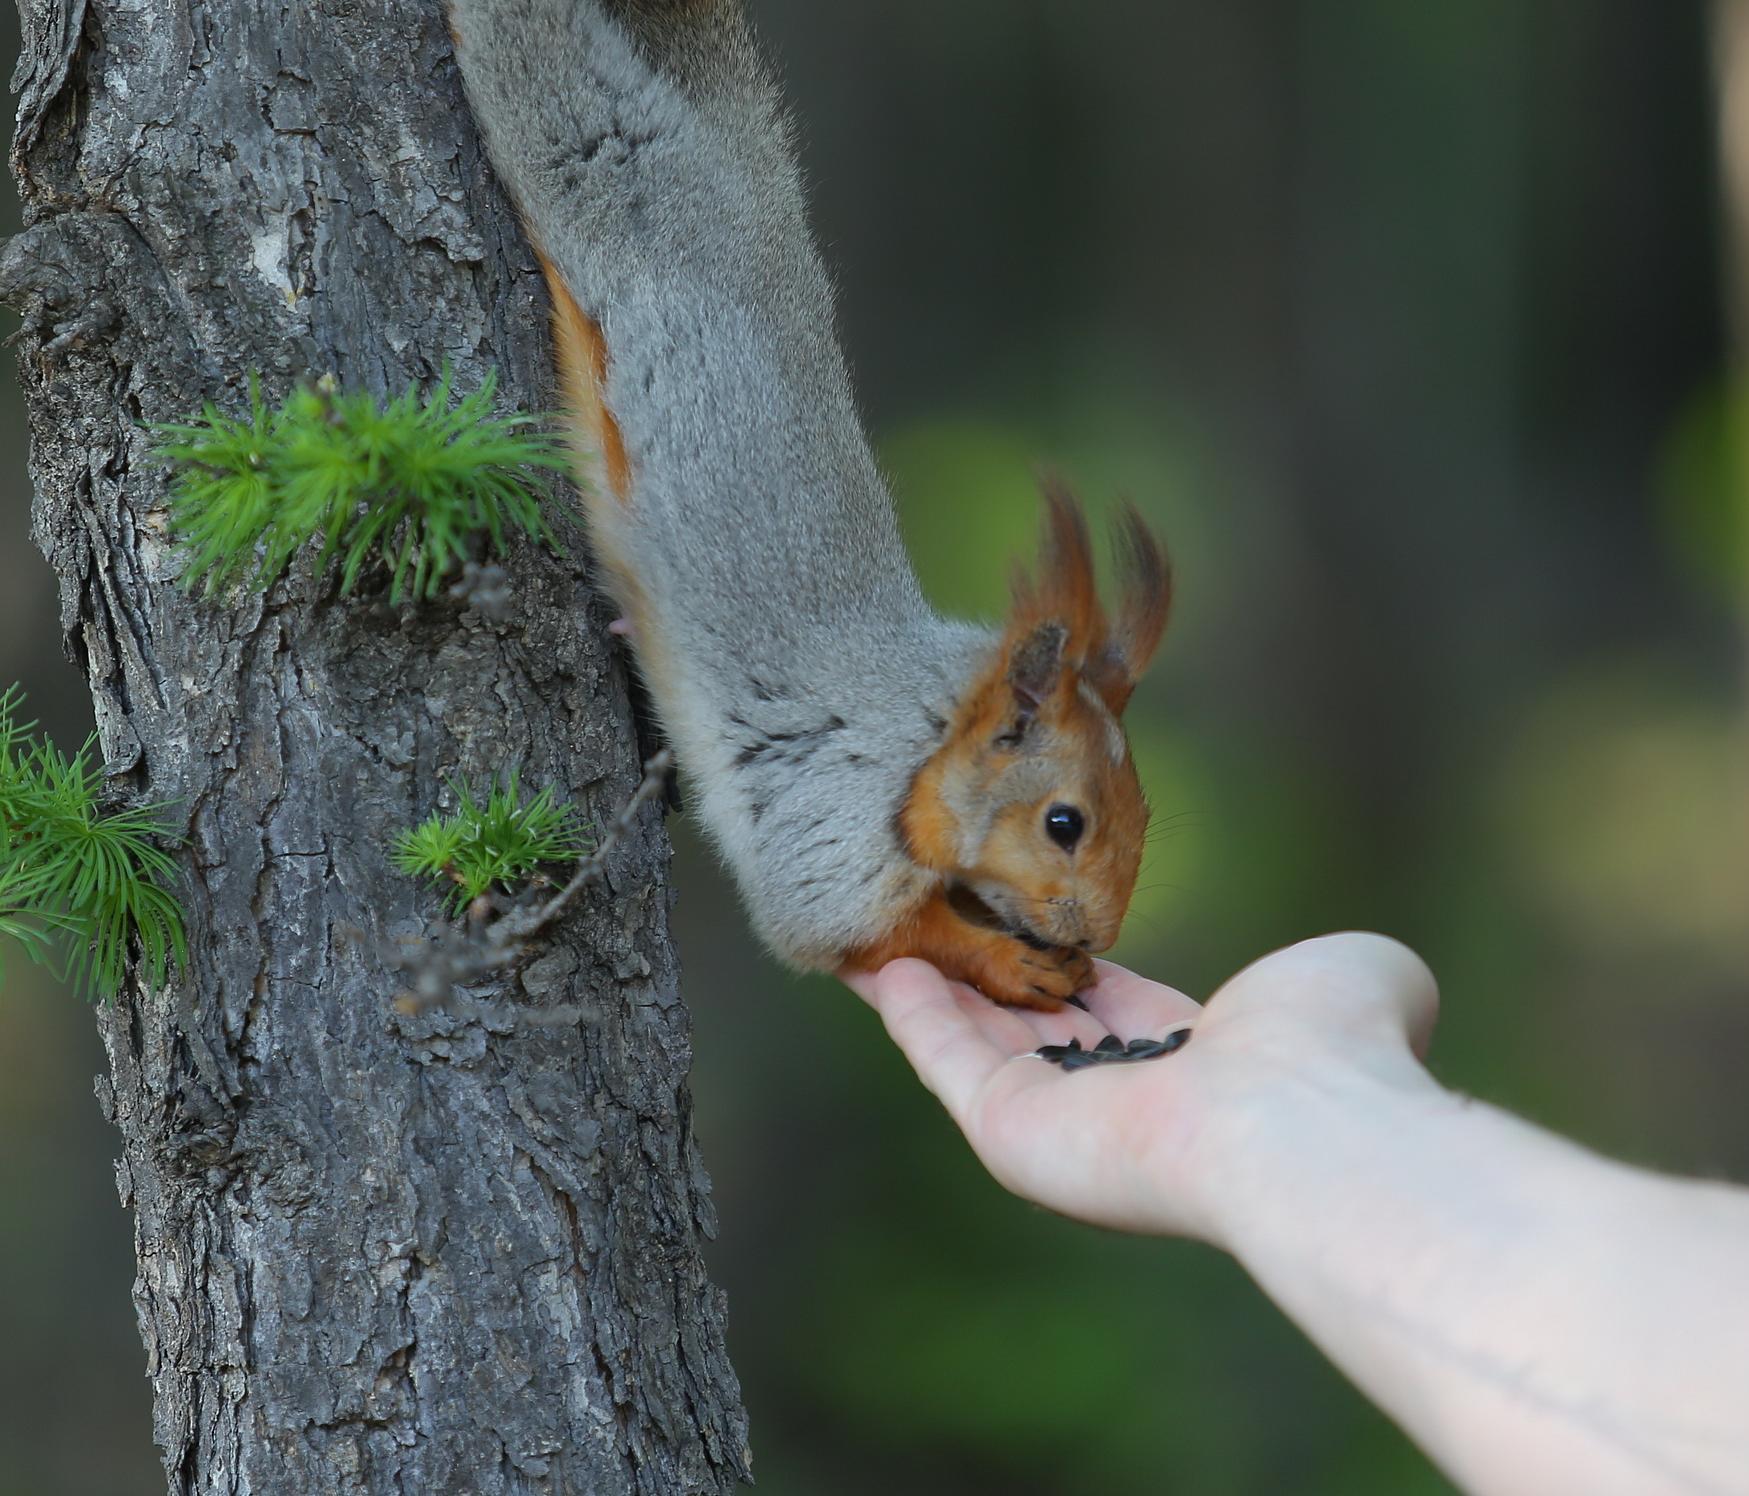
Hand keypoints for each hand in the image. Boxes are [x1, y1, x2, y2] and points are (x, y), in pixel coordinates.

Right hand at [843, 933, 1438, 1245]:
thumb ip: (1341, 969)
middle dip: (975, 964)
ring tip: (876, 922)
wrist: (1303, 1118)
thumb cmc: (1336, 1046)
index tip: (1017, 904)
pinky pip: (943, 1061)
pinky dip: (906, 1012)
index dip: (1058, 954)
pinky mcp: (1010, 1132)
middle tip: (925, 907)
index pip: (1106, 1002)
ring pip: (972, 1040)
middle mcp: (1120, 1097)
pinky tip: (873, 960)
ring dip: (924, 982)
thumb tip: (1364, 976)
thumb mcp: (1351, 973)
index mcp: (1191, 1060)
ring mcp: (1060, 1122)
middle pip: (1026, 1021)